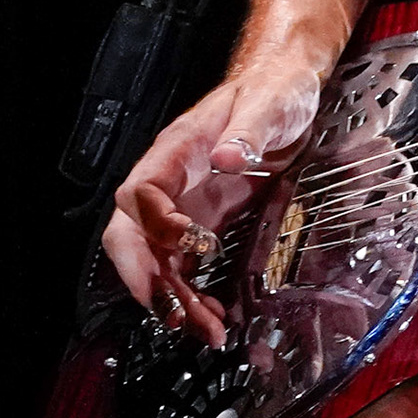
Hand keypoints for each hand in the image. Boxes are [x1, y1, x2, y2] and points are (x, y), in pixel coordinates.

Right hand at [101, 55, 322, 345]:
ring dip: (172, 298)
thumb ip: (249, 130)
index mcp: (177, 149)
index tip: (193, 244)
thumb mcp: (271, 103)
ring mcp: (184, 204)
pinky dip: (190, 294)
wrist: (286, 87)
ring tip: (202, 329)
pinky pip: (182, 265)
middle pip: (131, 236)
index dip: (157, 223)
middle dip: (147, 279)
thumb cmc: (273, 88)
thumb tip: (226, 157)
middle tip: (175, 313)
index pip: (143, 191)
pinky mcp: (203, 221)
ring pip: (156, 260)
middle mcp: (171, 181)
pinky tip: (208, 316)